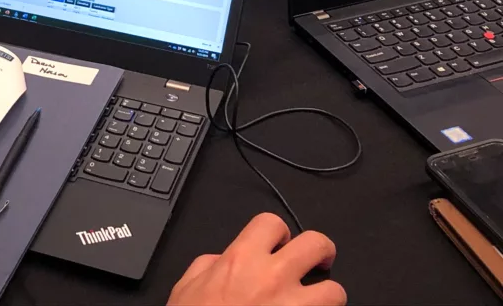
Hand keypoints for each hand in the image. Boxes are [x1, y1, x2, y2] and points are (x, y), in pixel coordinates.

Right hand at [167, 213, 345, 305]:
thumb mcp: (186, 288)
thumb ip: (207, 266)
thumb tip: (221, 261)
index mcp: (241, 259)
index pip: (272, 223)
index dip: (278, 233)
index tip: (278, 245)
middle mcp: (274, 277)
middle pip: (317, 244)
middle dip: (319, 252)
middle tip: (313, 264)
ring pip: (335, 291)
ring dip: (327, 297)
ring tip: (315, 303)